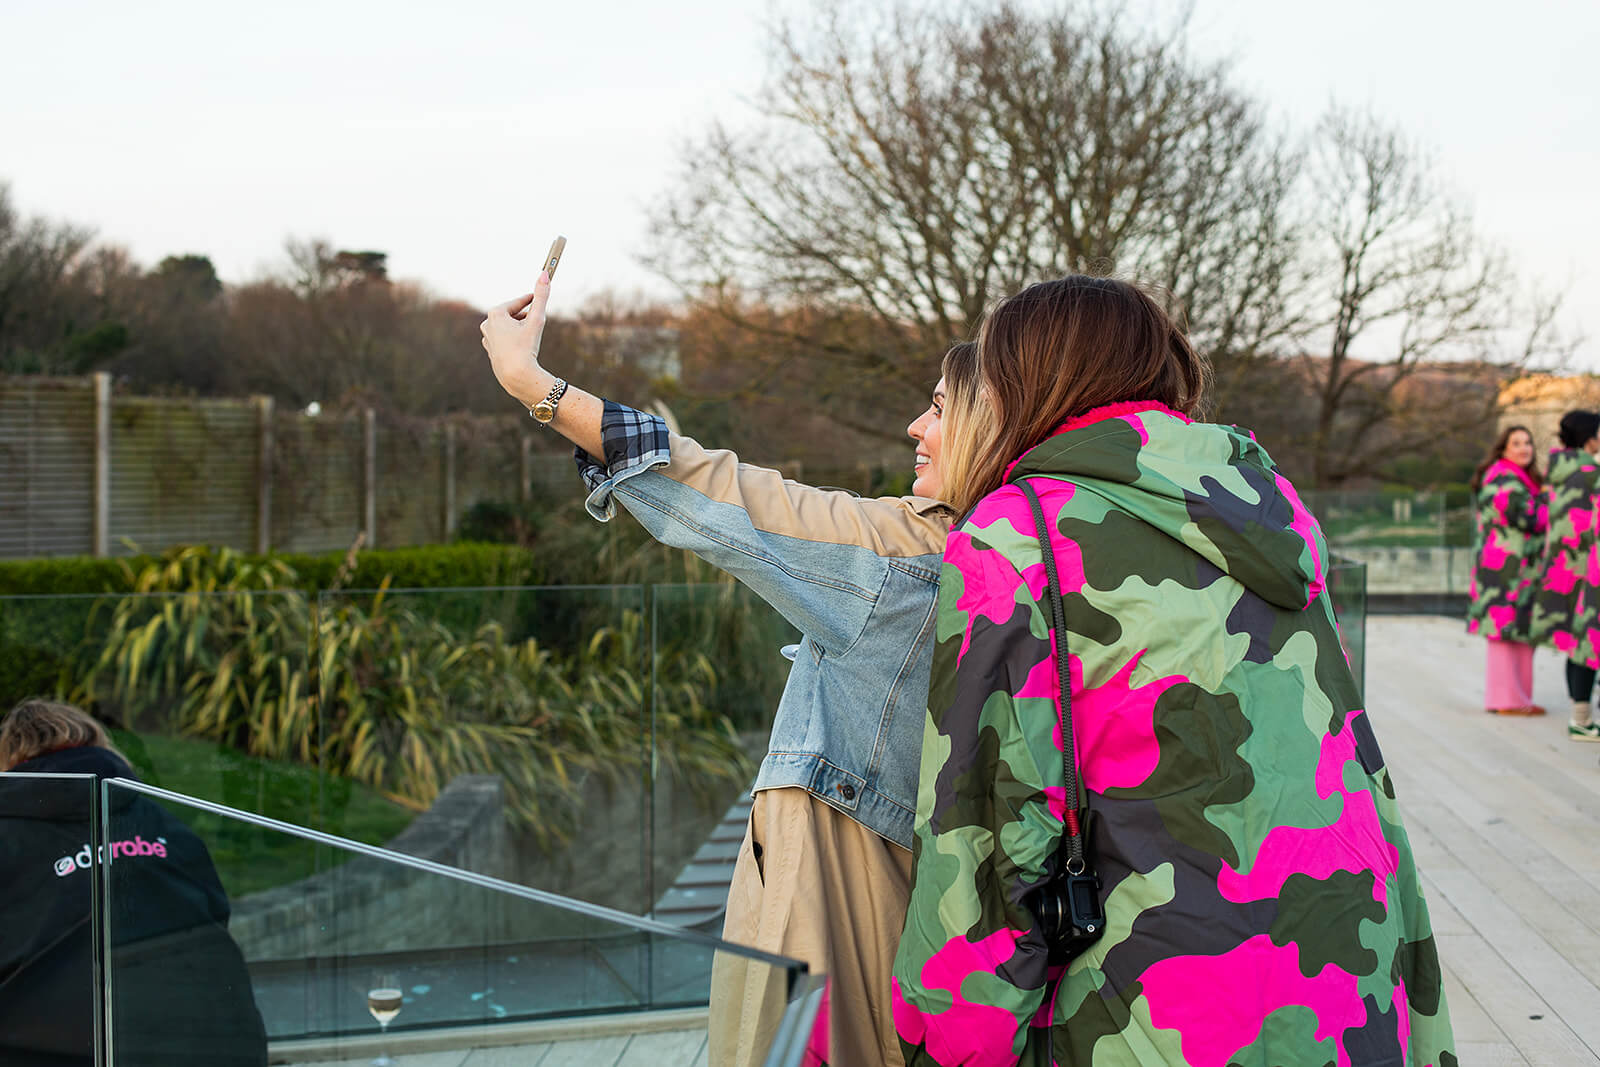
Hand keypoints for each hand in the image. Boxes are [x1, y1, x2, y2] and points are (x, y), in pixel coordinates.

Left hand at [480, 272, 555, 407]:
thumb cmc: (526, 347)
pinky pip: (505, 339)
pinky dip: (514, 339)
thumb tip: (545, 273)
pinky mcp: (490, 349)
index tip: (538, 295)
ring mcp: (487, 337)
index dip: (531, 300)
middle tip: (537, 319)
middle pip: (512, 314)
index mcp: (496, 313)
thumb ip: (541, 296)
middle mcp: (487, 323)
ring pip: (508, 327)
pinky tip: (522, 347)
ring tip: (531, 335)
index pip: (518, 302)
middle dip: (525, 316)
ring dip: (520, 328)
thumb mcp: (536, 320)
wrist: (516, 376)